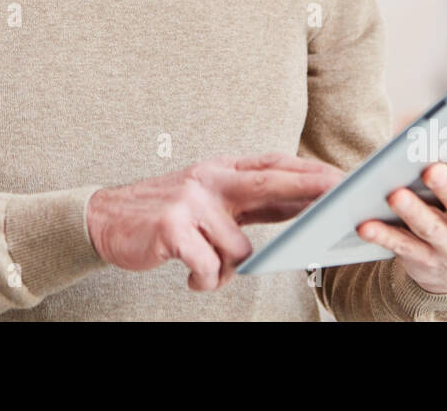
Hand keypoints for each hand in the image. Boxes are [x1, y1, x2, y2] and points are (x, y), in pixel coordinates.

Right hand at [86, 152, 343, 290]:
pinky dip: (204, 280)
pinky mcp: (174, 228)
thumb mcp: (207, 196)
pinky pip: (210, 267)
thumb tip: (299, 207)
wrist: (104, 220)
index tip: (342, 178)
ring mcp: (191, 201)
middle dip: (308, 188)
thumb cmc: (164, 213)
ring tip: (201, 267)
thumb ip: (248, 201)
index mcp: (219, 169)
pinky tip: (190, 276)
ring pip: (238, 251)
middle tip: (339, 192)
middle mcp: (208, 179)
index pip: (272, 165)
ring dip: (223, 269)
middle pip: (269, 183)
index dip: (308, 171)